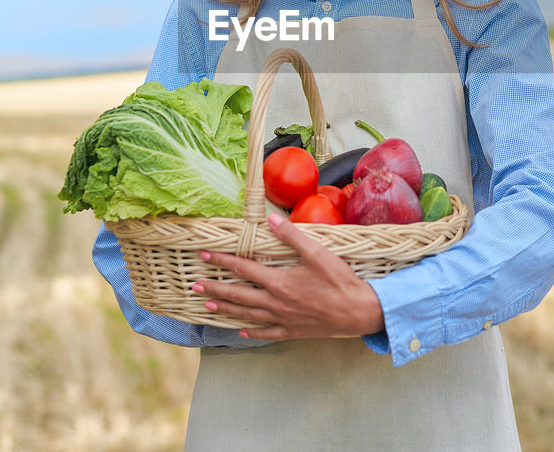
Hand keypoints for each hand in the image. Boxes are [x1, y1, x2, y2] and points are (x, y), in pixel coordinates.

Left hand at [193, 213, 384, 340]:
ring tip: (208, 304)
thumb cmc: (339, 281)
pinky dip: (253, 332)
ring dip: (226, 308)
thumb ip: (293, 236)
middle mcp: (276, 302)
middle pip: (238, 295)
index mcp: (279, 281)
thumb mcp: (318, 253)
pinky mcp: (293, 331)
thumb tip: (271, 220)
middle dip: (215, 288)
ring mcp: (283, 319)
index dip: (223, 261)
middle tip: (194, 285)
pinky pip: (267, 333)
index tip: (205, 255)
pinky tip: (242, 331)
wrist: (358, 312)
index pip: (243, 269)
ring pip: (248, 314)